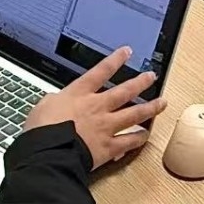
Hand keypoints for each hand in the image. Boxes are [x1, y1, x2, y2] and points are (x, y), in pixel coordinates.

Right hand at [22, 47, 164, 169]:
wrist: (48, 151)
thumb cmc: (42, 129)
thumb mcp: (43, 105)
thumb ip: (55, 100)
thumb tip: (57, 100)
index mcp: (79, 93)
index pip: (101, 71)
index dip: (115, 60)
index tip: (127, 52)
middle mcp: (97, 106)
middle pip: (124, 91)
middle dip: (140, 82)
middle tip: (152, 76)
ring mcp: (105, 126)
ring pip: (134, 114)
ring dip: (150, 108)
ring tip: (161, 103)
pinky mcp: (108, 147)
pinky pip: (128, 142)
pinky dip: (138, 139)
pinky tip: (146, 136)